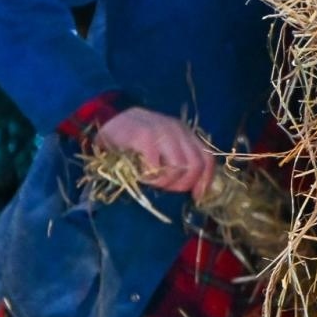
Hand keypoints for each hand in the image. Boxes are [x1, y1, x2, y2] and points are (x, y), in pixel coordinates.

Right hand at [93, 107, 214, 201]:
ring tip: (153, 181)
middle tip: (166, 188)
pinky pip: (156, 164)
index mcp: (186, 134)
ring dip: (166, 181)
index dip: (205, 180)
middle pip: (196, 165)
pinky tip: (142, 175)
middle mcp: (178, 131)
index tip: (196, 196)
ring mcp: (163, 132)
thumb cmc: (137, 138)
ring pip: (179, 166)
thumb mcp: (163, 145)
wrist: (109, 120)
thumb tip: (192, 186)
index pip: (207, 158)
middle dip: (183, 184)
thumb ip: (177, 158)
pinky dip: (151, 176)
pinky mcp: (144, 136)